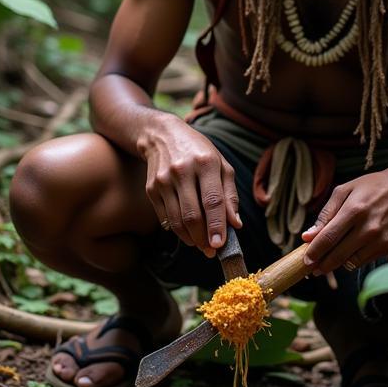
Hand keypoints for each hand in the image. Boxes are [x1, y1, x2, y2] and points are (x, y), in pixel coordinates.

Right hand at [140, 117, 241, 257]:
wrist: (161, 135)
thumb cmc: (199, 152)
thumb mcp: (221, 165)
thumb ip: (229, 195)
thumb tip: (235, 224)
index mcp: (205, 163)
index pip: (212, 200)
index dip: (216, 225)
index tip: (220, 244)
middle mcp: (183, 171)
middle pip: (192, 215)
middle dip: (203, 238)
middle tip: (211, 251)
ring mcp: (164, 180)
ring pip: (177, 220)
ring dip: (191, 238)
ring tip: (201, 245)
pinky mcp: (151, 189)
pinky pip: (165, 218)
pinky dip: (178, 230)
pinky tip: (188, 233)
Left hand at [300, 165, 387, 273]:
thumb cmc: (370, 187)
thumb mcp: (344, 191)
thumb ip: (325, 214)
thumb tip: (308, 237)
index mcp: (354, 210)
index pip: (329, 238)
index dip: (314, 252)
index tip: (305, 260)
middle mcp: (368, 228)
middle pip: (338, 255)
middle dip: (321, 264)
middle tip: (311, 268)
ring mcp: (380, 240)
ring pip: (350, 262)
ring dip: (336, 264)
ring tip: (326, 260)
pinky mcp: (387, 248)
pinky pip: (362, 261)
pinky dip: (351, 260)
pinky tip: (346, 252)